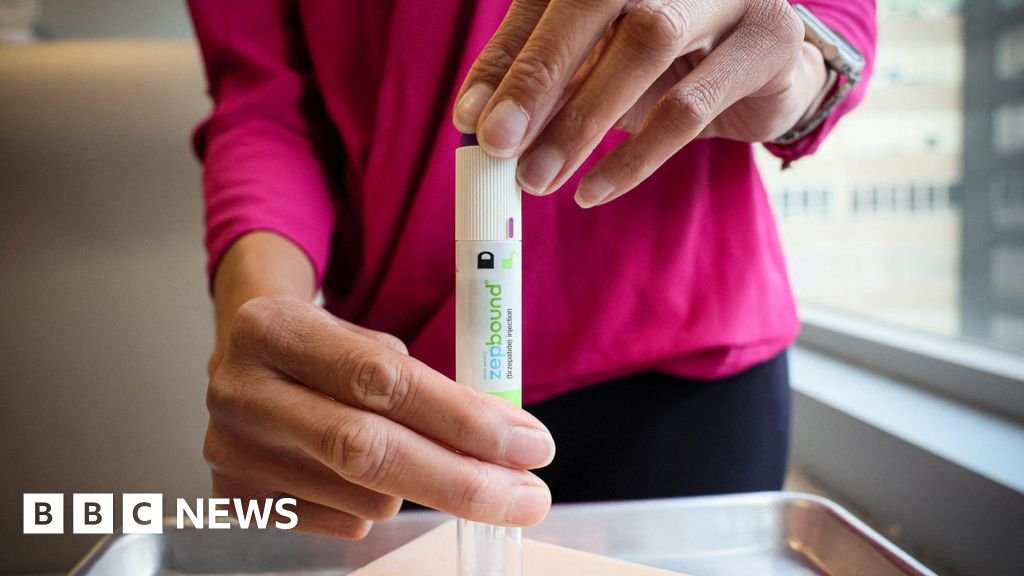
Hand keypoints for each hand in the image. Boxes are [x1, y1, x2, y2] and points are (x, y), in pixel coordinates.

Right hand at [204, 296, 553, 537]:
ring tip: (410, 454)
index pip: (385, 381)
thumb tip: (512, 442)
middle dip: (463, 480)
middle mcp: (242, 392)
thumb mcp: (369, 341)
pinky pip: (343, 524)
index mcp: (275, 328)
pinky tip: (360, 474)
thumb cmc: (326, 351)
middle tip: (527, 496)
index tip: (529, 444)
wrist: (244, 364)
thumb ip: (431, 385)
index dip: (465, 420)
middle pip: (368, 451)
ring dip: (416, 486)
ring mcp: (231, 455)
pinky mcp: (235, 504)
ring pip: (366, 499)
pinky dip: (374, 504)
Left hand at [453, 0, 826, 206]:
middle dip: (538, 78)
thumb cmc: (666, 63)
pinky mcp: (768, 41)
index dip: (507, 59)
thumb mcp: (598, 67)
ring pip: (645, 45)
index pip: (549, 0)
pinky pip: (691, 105)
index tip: (471, 119)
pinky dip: (635, 156)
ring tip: (538, 178)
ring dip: (582, 121)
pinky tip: (593, 189)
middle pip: (594, 3)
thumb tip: (482, 123)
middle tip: (497, 144)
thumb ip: (548, 84)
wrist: (765, 69)